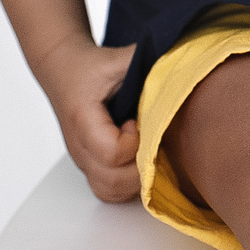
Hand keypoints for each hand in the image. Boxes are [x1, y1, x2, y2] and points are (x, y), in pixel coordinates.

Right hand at [35, 33, 140, 202]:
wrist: (63, 70)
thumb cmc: (89, 66)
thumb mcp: (118, 59)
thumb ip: (148, 63)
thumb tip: (187, 66)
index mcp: (83, 120)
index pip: (111, 153)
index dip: (134, 143)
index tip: (137, 122)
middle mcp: (79, 147)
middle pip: (111, 181)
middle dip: (141, 167)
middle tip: (150, 142)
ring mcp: (82, 160)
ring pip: (109, 191)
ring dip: (135, 179)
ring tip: (146, 152)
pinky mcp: (88, 165)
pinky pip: (107, 190)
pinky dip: (127, 184)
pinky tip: (139, 160)